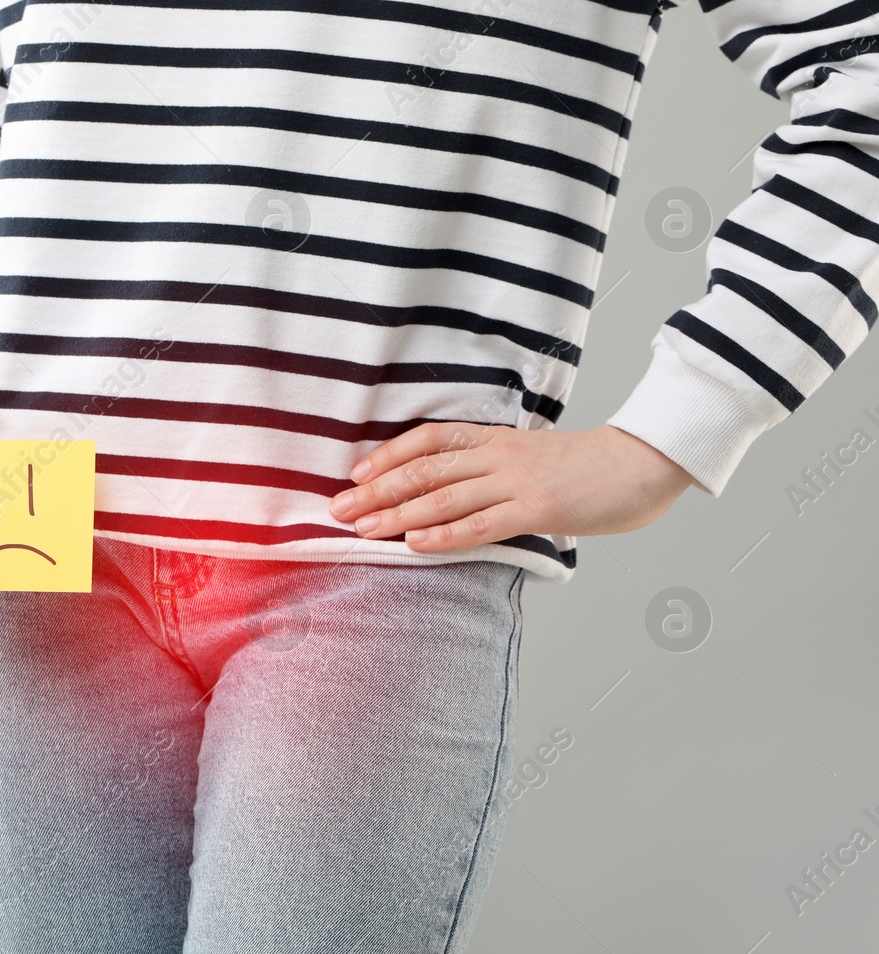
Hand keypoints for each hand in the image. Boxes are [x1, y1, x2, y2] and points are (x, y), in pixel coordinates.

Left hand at [329, 423, 695, 550]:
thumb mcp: (530, 455)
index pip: (429, 441)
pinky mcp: (537, 509)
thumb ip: (492, 467)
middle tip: (338, 509)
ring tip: (362, 529)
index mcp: (495, 439)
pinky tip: (415, 544)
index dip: (388, 457)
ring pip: (444, 497)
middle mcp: (498, 456)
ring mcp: (517, 482)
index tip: (354, 475)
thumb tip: (452, 487)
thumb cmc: (586, 466)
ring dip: (397, 515)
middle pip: (424, 470)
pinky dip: (444, 534)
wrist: (644, 463)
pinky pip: (481, 524)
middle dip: (377, 491)